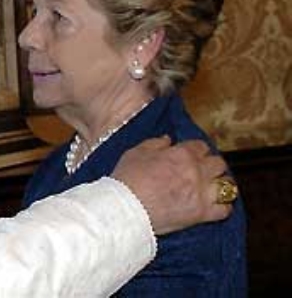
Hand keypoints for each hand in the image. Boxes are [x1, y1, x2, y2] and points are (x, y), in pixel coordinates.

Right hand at [112, 136, 231, 234]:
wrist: (125, 208)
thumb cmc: (127, 179)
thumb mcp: (136, 153)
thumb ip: (155, 143)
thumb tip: (168, 139)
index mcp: (181, 154)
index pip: (201, 146)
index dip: (196, 150)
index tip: (191, 155)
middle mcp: (196, 171)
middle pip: (218, 163)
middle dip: (212, 165)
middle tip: (204, 170)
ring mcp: (202, 193)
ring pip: (227, 185)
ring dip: (221, 184)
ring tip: (214, 187)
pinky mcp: (202, 214)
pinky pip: (225, 210)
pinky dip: (223, 207)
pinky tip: (216, 205)